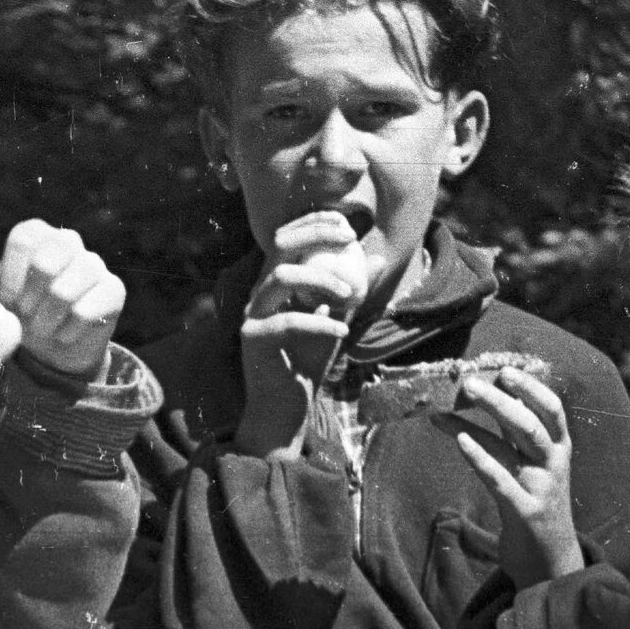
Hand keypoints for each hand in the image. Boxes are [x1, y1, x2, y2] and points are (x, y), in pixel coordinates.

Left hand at [0, 219, 125, 379]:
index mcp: (37, 233)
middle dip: (29, 300)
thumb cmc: (18, 312)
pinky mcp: (113, 289)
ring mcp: (94, 263)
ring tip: (42, 329)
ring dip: (46, 320)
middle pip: (45, 264)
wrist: (53, 345)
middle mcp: (68, 240)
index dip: (10, 275)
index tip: (6, 302)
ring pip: (64, 292)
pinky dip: (67, 332)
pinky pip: (85, 312)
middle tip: (26, 316)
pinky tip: (63, 335)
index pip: (23, 240)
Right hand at [234, 212, 362, 457]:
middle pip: (280, 245)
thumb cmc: (308, 361)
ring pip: (282, 276)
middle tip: (349, 240)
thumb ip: (353, 291)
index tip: (346, 224)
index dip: (314, 222)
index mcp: (275, 282)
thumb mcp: (337, 319)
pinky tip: (341, 329)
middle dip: (315, 234)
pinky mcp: (252, 338)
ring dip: (322, 279)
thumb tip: (378, 258)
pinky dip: (320, 323)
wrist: (286, 406)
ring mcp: (252, 314)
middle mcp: (259, 292)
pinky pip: (289, 322)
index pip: (287, 237)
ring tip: (349, 296)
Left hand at [439, 369, 581, 587]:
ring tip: (445, 408)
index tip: (505, 369)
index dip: (530, 388)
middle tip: (470, 381)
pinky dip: (479, 458)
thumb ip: (521, 436)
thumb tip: (497, 396)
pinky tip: (459, 440)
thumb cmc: (537, 505)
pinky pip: (499, 479)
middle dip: (500, 400)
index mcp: (559, 449)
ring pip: (511, 447)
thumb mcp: (537, 467)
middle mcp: (554, 465)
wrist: (551, 562)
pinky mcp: (524, 512)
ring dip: (477, 423)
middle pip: (529, 423)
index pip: (552, 410)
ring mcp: (541, 488)